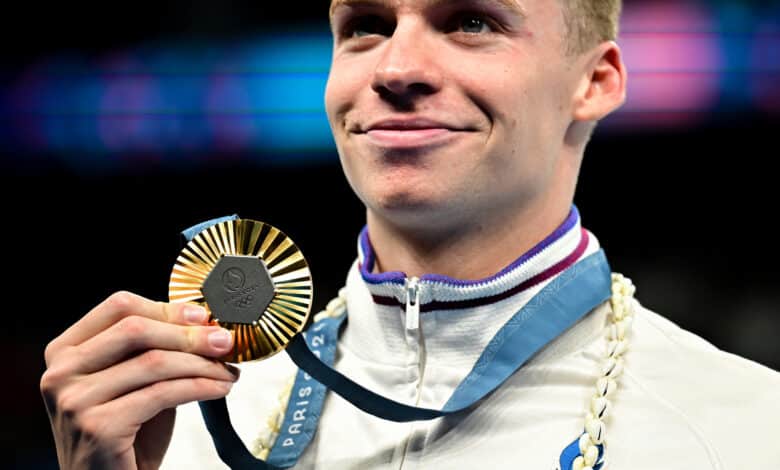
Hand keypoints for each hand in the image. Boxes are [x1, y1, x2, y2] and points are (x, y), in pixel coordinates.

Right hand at [40, 291, 239, 469]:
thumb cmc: (124, 431)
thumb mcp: (133, 380)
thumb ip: (153, 349)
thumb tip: (203, 321)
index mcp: (64, 350)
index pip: (119, 307)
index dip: (166, 308)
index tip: (202, 315)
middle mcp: (61, 372)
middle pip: (136, 329)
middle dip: (189, 334)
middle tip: (224, 341)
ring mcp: (75, 400)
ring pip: (154, 362)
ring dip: (202, 364)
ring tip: (228, 370)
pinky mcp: (98, 427)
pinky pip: (163, 394)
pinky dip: (200, 387)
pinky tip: (219, 388)